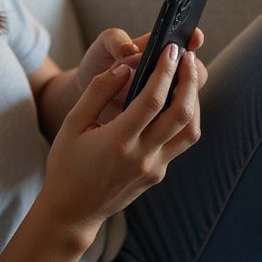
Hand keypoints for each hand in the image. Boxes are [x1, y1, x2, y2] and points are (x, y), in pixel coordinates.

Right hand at [40, 38, 205, 240]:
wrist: (73, 212)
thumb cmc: (66, 165)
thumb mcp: (72, 124)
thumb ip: (97, 92)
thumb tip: (125, 68)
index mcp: (117, 141)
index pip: (152, 100)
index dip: (165, 71)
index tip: (170, 49)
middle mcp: (142, 156)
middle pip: (182, 113)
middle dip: (189, 79)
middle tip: (188, 56)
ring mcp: (154, 168)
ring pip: (190, 130)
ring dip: (194, 100)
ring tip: (189, 76)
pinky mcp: (158, 174)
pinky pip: (180, 143)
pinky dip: (186, 118)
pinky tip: (179, 101)